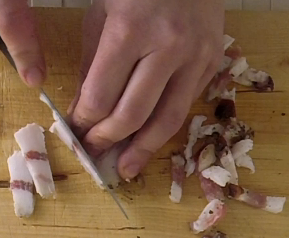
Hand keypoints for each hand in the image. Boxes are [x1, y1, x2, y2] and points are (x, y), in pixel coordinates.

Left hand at [69, 0, 224, 179]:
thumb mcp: (101, 17)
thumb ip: (90, 68)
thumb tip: (82, 113)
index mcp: (130, 31)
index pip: (101, 97)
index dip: (84, 123)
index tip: (76, 133)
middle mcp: (167, 48)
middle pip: (133, 115)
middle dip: (108, 141)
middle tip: (95, 155)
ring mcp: (196, 57)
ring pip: (167, 120)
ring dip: (143, 151)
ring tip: (128, 169)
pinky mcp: (212, 64)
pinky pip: (185, 105)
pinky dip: (165, 126)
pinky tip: (151, 140)